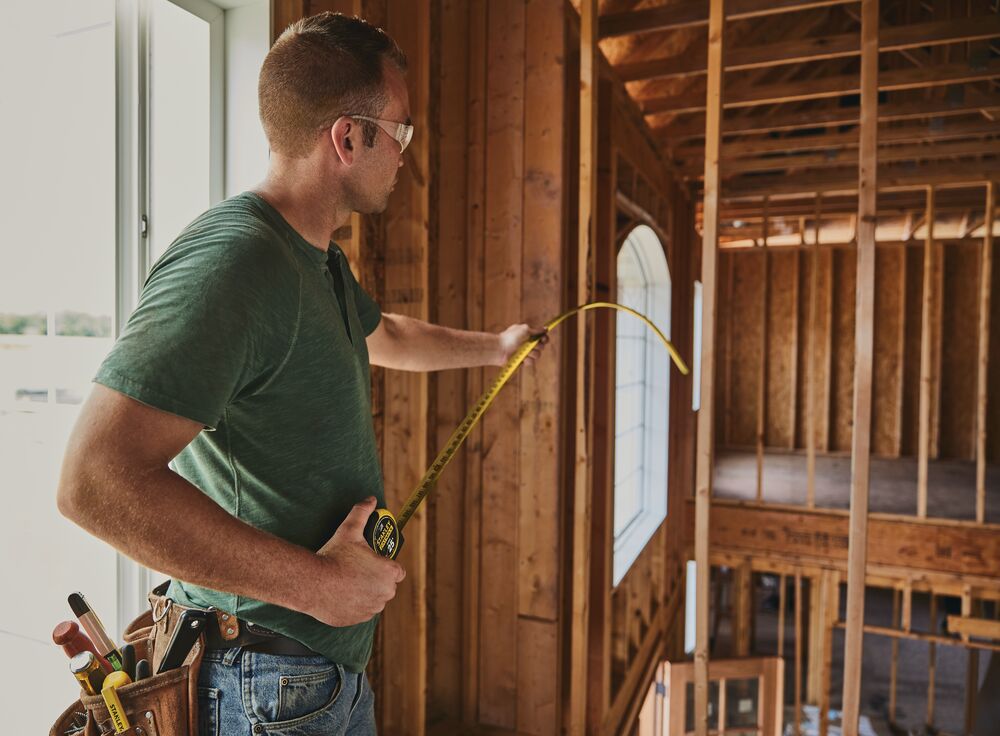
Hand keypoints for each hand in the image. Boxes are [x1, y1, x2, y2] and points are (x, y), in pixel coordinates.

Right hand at [307, 497, 405, 626]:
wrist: (312, 583)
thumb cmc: (334, 557)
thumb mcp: (349, 530)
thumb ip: (362, 513)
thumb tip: (370, 499)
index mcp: (389, 573)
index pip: (398, 571)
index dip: (386, 566)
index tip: (373, 562)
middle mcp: (385, 593)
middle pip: (386, 586)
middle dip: (376, 580)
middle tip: (357, 571)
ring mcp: (371, 609)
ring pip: (374, 600)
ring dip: (366, 594)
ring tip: (348, 582)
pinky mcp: (356, 620)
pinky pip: (360, 612)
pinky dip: (354, 606)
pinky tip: (341, 595)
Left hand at [496, 323, 549, 365]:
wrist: (499, 349)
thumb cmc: (510, 338)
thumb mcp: (524, 330)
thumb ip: (536, 330)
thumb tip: (546, 328)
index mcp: (528, 335)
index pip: (541, 337)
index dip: (544, 339)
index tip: (543, 339)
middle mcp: (527, 343)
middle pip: (541, 347)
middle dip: (537, 346)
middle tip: (529, 345)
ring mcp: (525, 353)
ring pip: (537, 355)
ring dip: (532, 353)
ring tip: (523, 352)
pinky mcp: (522, 361)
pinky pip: (531, 362)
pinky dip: (527, 360)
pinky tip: (521, 358)